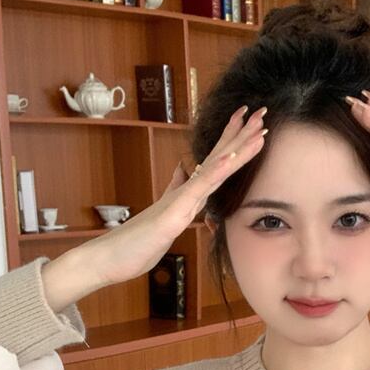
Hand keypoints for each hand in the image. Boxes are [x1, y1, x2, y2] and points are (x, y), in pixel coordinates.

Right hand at [85, 105, 268, 287]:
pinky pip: (197, 191)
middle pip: (218, 159)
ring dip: (236, 148)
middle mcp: (184, 192)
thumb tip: (183, 169)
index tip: (249, 124)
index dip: (233, 144)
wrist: (108, 258)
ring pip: (213, 170)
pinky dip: (214, 173)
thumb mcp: (165, 215)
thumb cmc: (135, 242)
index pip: (215, 164)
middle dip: (240, 135)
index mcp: (186, 195)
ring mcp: (179, 201)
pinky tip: (229, 159)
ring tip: (255, 127)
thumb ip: (174, 190)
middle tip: (260, 112)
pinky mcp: (173, 214)